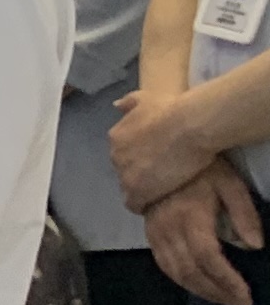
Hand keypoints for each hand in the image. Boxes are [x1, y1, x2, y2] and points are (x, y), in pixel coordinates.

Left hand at [111, 88, 211, 211]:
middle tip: (162, 176)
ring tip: (163, 190)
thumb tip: (116, 105)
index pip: (122, 154)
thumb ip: (129, 103)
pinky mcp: (137, 191)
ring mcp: (125, 174)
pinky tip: (159, 202)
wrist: (189, 126)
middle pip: (125, 171)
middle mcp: (115, 156)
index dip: (138, 160)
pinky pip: (135, 204)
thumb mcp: (147, 99)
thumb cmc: (172, 110)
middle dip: (140, 175)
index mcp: (116, 136)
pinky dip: (145, 205)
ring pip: (129, 188)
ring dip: (143, 190)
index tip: (154, 161)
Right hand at [148, 164, 260, 304]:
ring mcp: (155, 232)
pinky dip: (181, 280)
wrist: (159, 155)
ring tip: (223, 299)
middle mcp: (169, 228)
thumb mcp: (230, 183)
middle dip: (216, 291)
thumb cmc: (202, 169)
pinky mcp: (149, 234)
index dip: (226, 280)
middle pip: (190, 270)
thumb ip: (244, 214)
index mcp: (191, 216)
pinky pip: (163, 264)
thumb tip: (255, 246)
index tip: (246, 294)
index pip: (208, 256)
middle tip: (239, 303)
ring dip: (200, 290)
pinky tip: (198, 285)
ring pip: (175, 272)